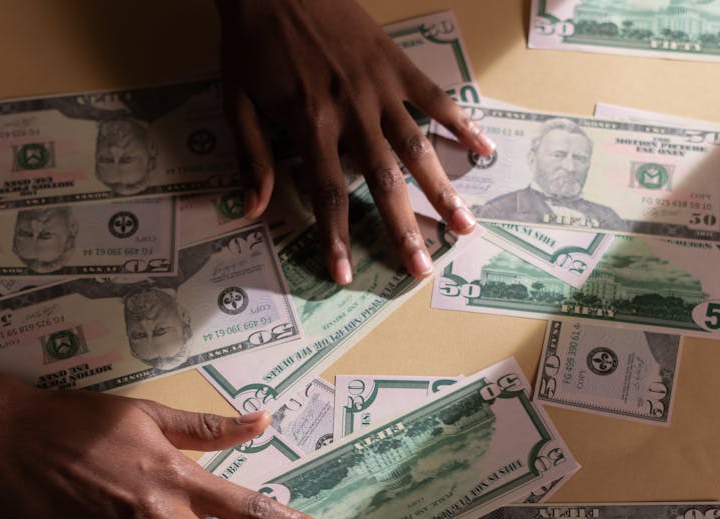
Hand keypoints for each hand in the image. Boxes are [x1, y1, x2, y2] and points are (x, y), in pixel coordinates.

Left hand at [216, 0, 494, 284]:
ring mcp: (379, 88)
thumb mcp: (235, 101)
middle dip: (403, 229)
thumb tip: (252, 211)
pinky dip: (460, 123)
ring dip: (442, 189)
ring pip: (417, 147)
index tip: (346, 275)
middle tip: (422, 269)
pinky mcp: (396, 63)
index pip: (327, 194)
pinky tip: (483, 149)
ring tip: (465, 226)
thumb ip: (251, 157)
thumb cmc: (250, 42)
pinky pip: (434, 97)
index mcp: (310, 124)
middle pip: (382, 182)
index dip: (336, 238)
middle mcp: (350, 112)